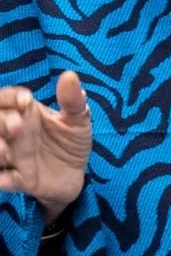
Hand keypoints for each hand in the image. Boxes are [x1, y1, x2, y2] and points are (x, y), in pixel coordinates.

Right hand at [0, 72, 92, 220]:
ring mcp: (13, 156)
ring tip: (4, 149)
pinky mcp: (19, 179)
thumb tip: (70, 76)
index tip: (26, 100)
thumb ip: (73, 101)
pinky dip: (2, 179)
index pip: (8, 100)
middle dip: (1, 122)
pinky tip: (5, 179)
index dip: (11, 98)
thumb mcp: (78, 120)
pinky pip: (5, 179)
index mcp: (25, 114)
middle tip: (16, 125)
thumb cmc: (71, 141)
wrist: (77, 173)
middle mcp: (12, 134)